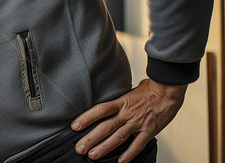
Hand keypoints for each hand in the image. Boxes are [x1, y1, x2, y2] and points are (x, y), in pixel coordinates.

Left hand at [71, 78, 186, 162]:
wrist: (168, 89)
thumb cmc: (149, 89)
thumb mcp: (128, 91)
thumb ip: (118, 101)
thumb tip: (106, 107)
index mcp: (121, 102)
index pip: (99, 110)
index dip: (86, 118)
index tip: (74, 126)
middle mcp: (127, 113)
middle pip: (105, 127)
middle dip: (90, 138)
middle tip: (79, 148)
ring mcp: (138, 123)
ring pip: (118, 137)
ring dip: (104, 148)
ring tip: (92, 155)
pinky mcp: (149, 130)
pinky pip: (138, 145)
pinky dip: (129, 154)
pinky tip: (120, 162)